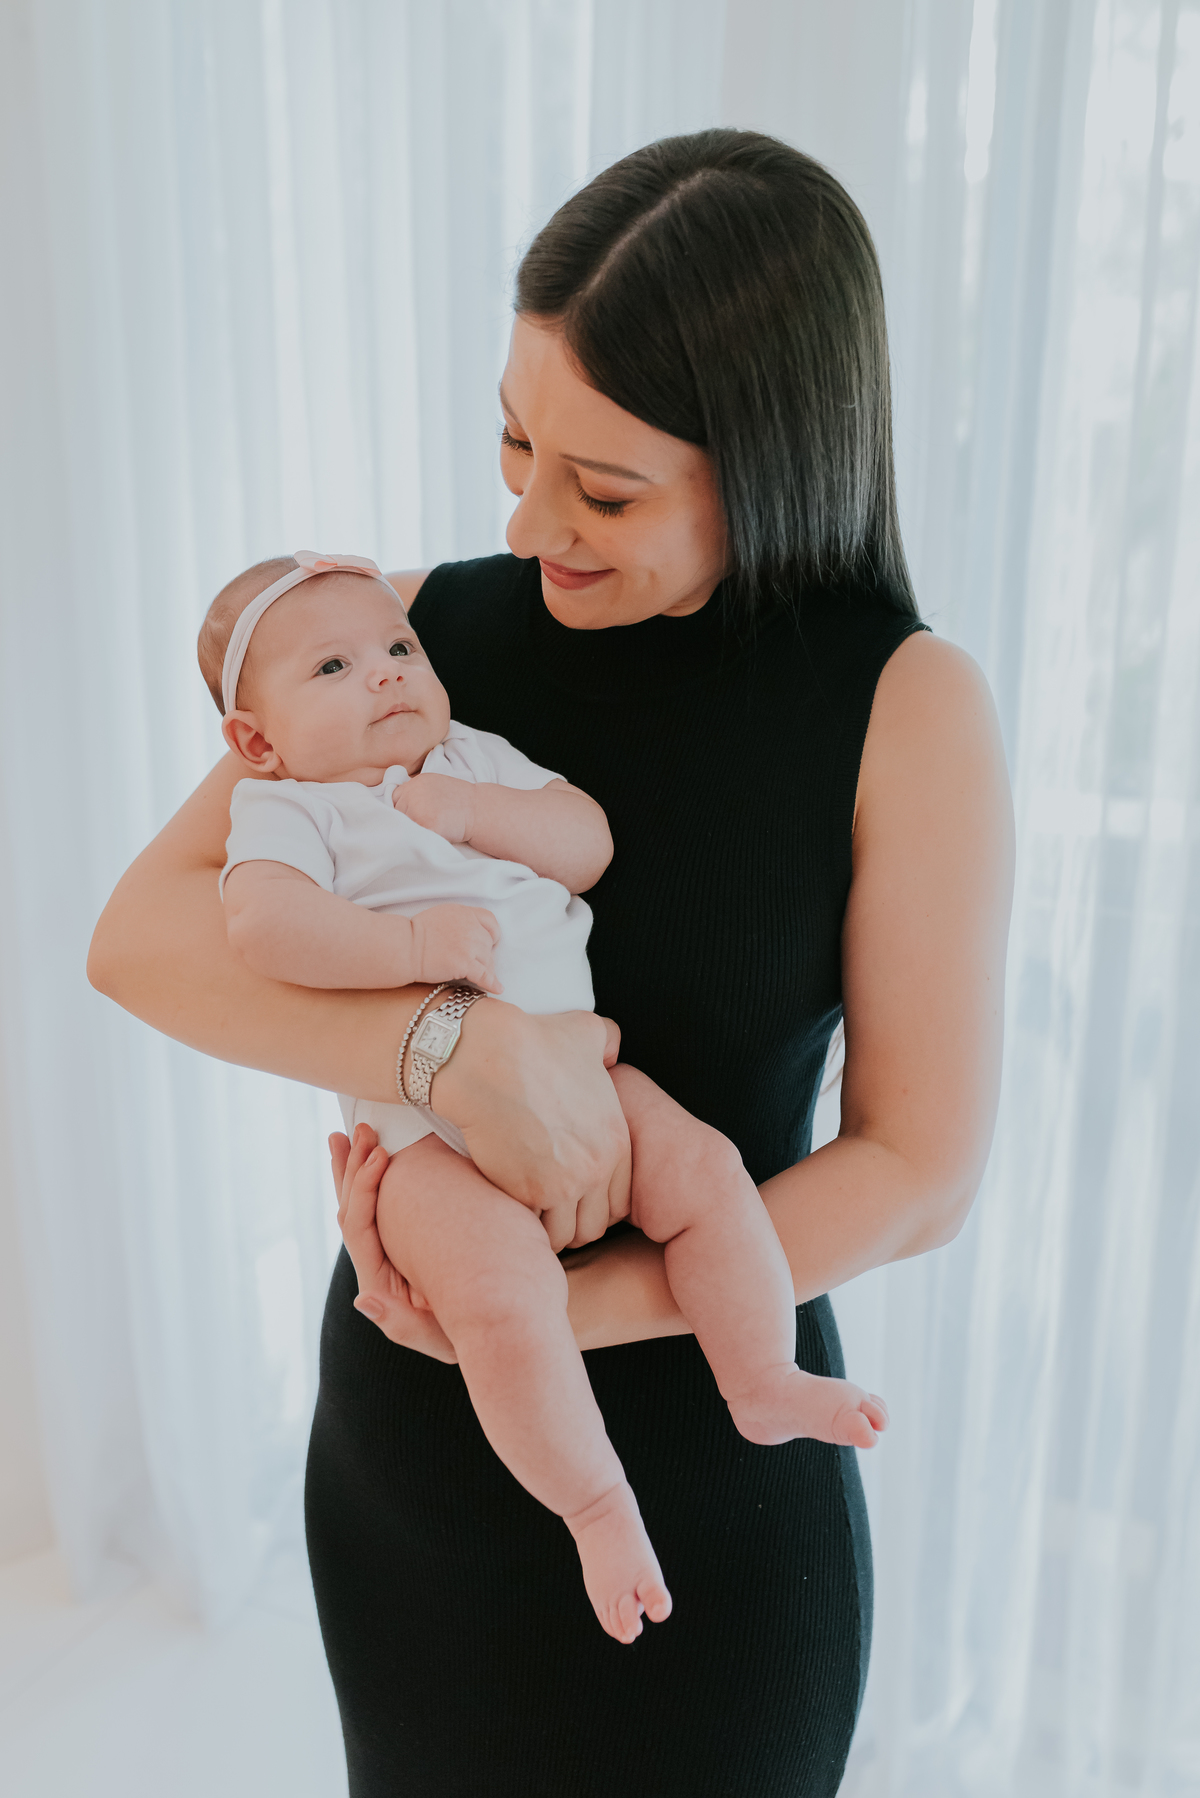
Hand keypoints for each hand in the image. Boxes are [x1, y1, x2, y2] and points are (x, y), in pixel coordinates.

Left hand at [330, 1125, 457, 1361]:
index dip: (363, 1188)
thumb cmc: (476, 1341)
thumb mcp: (442, 1339)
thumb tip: (362, 1299)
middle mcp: (383, 1264)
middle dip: (353, 1167)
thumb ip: (401, 1324)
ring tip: (354, 1134)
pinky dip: (386, 1177)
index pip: (359, 1227)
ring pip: (368, 1204)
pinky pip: (392, 1206)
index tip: (381, 1154)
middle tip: (357, 1129)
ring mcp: (398, 1252)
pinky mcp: (416, 1243)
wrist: (504, 1337)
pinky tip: (392, 1152)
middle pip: (354, 1209)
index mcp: (382, 1280)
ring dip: (360, 1167)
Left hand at [392, 772, 475, 841]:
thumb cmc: (461, 801)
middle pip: (397, 813)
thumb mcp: (436, 785)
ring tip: (431, 830)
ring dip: (413, 832)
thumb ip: (416, 792)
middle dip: (407, 820)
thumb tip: (396, 806)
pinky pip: (416, 839)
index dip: (403, 809)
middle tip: (426, 824)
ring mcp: (420, 811)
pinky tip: (435, 837)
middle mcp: (414, 794)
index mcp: (416, 783)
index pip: (394, 798)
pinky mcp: (428, 827)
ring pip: (404, 827)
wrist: (481, 811)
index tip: (415, 815)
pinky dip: (422, 841)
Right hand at [409, 903, 501, 992]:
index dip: (492, 933)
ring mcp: (468, 945)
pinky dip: (492, 983)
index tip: (490, 942)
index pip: (490, 921)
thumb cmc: (414, 934)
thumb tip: (470, 933)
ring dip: (485, 968)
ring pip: (488, 960)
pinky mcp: (464, 963)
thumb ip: (459, 920)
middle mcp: (469, 926)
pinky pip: (485, 975)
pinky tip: (497, 989)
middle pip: (489, 943)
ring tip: (480, 976)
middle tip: (477, 964)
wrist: (403, 947)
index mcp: (464, 912)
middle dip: (485, 954)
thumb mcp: (440, 915)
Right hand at [431, 1002, 631, 1252]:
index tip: (572, 1193)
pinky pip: (534, 1229)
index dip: (596, 1201)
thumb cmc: (533, 1041)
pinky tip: (510, 1206)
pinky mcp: (529, 1194)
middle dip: (574, 1221)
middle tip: (549, 1210)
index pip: (621, 1200)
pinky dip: (523, 1224)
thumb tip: (612, 1051)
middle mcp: (597, 1167)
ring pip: (566, 1236)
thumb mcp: (587, 1032)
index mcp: (617, 1139)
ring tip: (530, 1213)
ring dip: (548, 1229)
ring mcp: (565, 1185)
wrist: (486, 1057)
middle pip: (595, 1225)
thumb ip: (610, 1042)